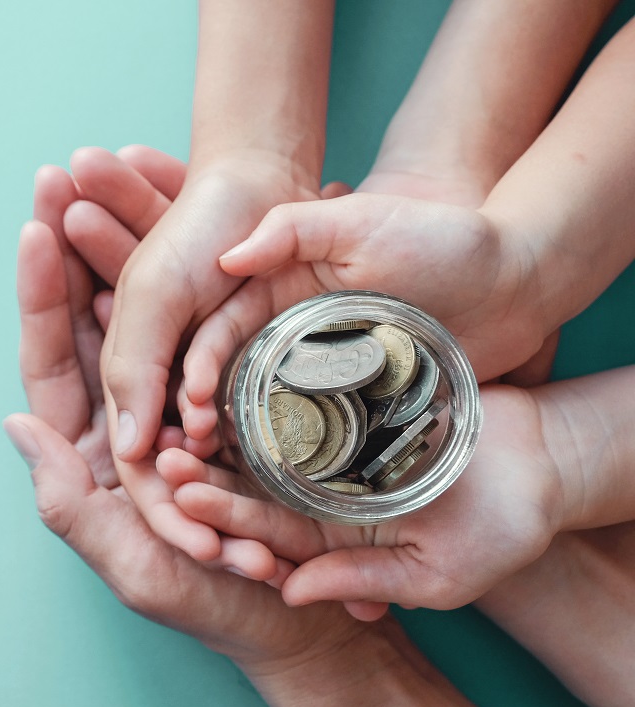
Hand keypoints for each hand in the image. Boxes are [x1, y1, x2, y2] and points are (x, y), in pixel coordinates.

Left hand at [5, 167, 370, 667]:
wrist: (305, 619)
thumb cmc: (217, 607)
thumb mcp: (137, 568)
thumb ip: (70, 507)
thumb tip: (16, 424)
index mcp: (94, 452)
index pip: (54, 361)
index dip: (42, 296)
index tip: (36, 227)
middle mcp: (130, 414)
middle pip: (94, 316)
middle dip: (80, 244)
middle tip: (68, 169)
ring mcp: (182, 395)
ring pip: (147, 304)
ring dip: (132, 235)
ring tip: (120, 163)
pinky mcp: (234, 386)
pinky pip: (206, 316)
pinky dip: (196, 264)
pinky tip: (189, 209)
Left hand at [163, 384, 565, 611]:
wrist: (544, 464)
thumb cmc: (501, 529)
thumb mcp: (436, 572)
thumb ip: (364, 580)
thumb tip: (291, 592)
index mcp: (327, 540)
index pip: (263, 531)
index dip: (222, 514)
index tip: (182, 494)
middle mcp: (315, 496)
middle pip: (248, 482)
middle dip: (203, 468)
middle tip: (161, 450)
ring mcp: (328, 450)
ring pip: (259, 438)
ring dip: (218, 426)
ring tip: (179, 406)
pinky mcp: (345, 406)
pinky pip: (293, 395)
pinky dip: (260, 385)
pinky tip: (222, 368)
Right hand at [178, 193, 550, 439]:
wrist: (516, 277)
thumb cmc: (438, 236)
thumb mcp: (360, 219)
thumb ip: (291, 229)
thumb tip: (226, 261)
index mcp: (274, 292)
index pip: (213, 335)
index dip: (194, 369)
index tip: (190, 402)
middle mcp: (287, 337)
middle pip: (224, 385)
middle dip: (201, 420)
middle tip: (194, 453)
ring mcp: (321, 375)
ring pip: (261, 417)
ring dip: (236, 449)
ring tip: (225, 475)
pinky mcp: (358, 406)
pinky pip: (315, 438)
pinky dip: (291, 460)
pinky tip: (277, 487)